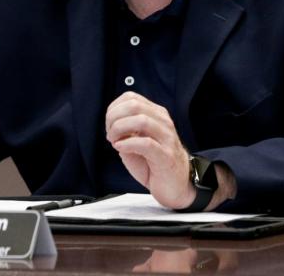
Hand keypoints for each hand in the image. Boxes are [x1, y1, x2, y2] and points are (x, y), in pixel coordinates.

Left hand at [105, 91, 193, 208]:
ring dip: (120, 129)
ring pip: (142, 120)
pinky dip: (127, 144)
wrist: (174, 186)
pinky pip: (146, 143)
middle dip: (114, 118)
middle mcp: (163, 122)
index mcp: (156, 115)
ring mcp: (167, 138)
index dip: (114, 109)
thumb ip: (125, 130)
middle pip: (134, 105)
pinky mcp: (166, 156)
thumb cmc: (153, 163)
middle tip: (110, 133)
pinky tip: (120, 148)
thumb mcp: (136, 141)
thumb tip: (111, 124)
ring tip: (114, 141)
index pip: (131, 98)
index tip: (109, 125)